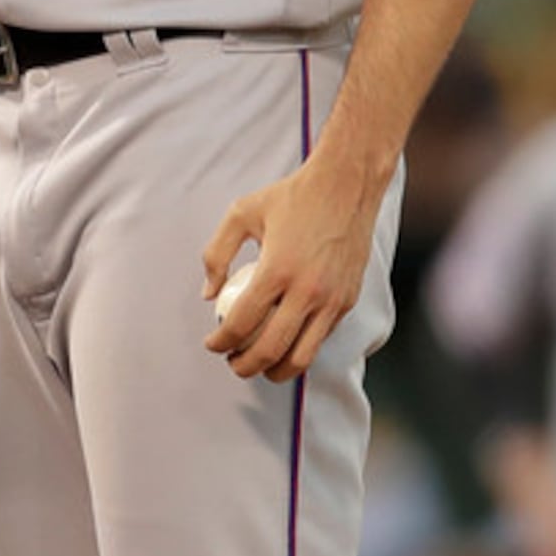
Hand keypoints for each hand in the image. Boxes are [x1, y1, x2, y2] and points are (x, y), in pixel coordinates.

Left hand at [201, 151, 385, 381]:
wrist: (347, 185)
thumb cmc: (292, 197)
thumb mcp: (241, 213)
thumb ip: (217, 254)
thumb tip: (208, 294)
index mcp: (276, 270)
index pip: (240, 324)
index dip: (220, 342)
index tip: (212, 344)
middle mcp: (307, 291)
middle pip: (269, 351)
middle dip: (243, 366)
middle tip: (231, 362)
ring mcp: (331, 300)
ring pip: (301, 358)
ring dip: (275, 370)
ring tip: (258, 364)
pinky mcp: (347, 301)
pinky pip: (320, 339)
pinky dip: (300, 350)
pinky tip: (285, 342)